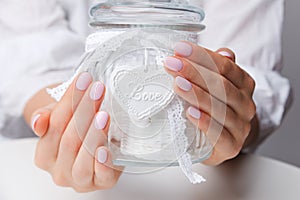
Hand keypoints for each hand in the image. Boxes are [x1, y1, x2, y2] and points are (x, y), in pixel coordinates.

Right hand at [30, 72, 121, 191]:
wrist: (93, 146)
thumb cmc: (76, 131)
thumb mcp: (59, 120)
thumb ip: (47, 117)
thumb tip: (39, 120)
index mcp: (44, 155)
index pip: (54, 125)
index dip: (69, 101)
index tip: (83, 80)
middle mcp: (59, 171)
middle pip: (69, 139)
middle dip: (85, 111)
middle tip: (98, 90)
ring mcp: (80, 179)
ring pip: (83, 156)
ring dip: (94, 133)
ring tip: (103, 114)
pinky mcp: (101, 183)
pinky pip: (102, 176)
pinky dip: (103, 162)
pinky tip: (106, 148)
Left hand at [164, 42, 255, 164]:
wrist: (225, 140)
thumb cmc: (217, 109)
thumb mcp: (218, 85)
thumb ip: (217, 68)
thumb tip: (222, 52)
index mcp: (244, 84)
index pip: (225, 66)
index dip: (201, 56)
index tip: (179, 49)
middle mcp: (245, 104)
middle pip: (222, 85)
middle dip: (194, 72)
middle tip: (172, 65)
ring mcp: (240, 126)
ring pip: (221, 108)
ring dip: (197, 95)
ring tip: (178, 85)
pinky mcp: (232, 146)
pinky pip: (219, 134)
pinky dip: (205, 122)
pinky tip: (190, 113)